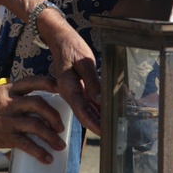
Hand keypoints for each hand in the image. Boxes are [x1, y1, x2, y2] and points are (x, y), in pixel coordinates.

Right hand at [0, 76, 64, 163]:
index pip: (32, 81)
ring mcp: (7, 119)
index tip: (61, 89)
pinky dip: (40, 152)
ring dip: (51, 136)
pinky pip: (27, 144)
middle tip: (60, 127)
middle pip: (39, 103)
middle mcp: (9, 102)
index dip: (49, 83)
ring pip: (36, 125)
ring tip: (60, 145)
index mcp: (8, 89)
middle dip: (54, 116)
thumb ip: (16, 98)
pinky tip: (47, 158)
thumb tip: (40, 106)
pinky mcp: (5, 136)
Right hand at [35, 7, 101, 135]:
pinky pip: (87, 101)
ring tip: (113, 126)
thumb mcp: (84, 61)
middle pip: (84, 114)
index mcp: (68, 87)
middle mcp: (69, 92)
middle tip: (113, 134)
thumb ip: (92, 81)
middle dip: (98, 125)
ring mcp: (72, 90)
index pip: (82, 111)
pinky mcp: (77, 87)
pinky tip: (107, 111)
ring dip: (98, 118)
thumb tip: (100, 100)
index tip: (105, 133)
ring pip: (86, 109)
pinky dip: (97, 107)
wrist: (59, 38)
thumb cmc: (71, 46)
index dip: (94, 124)